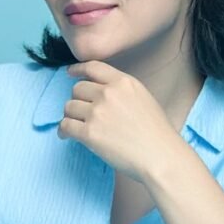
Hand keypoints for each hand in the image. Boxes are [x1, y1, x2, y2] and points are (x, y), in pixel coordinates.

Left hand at [58, 61, 184, 182]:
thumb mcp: (143, 98)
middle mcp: (108, 93)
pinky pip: (65, 126)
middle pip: (77, 88)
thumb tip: (99, 93)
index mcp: (124, 82)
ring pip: (69, 107)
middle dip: (77, 100)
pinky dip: (63, 131)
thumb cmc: (157, 133)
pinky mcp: (89, 133)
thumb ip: (121, 91)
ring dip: (70, 116)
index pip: (94, 67)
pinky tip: (66, 136)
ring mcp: (97, 112)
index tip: (70, 73)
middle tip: (80, 112)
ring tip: (75, 125)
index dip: (78, 69)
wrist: (160, 156)